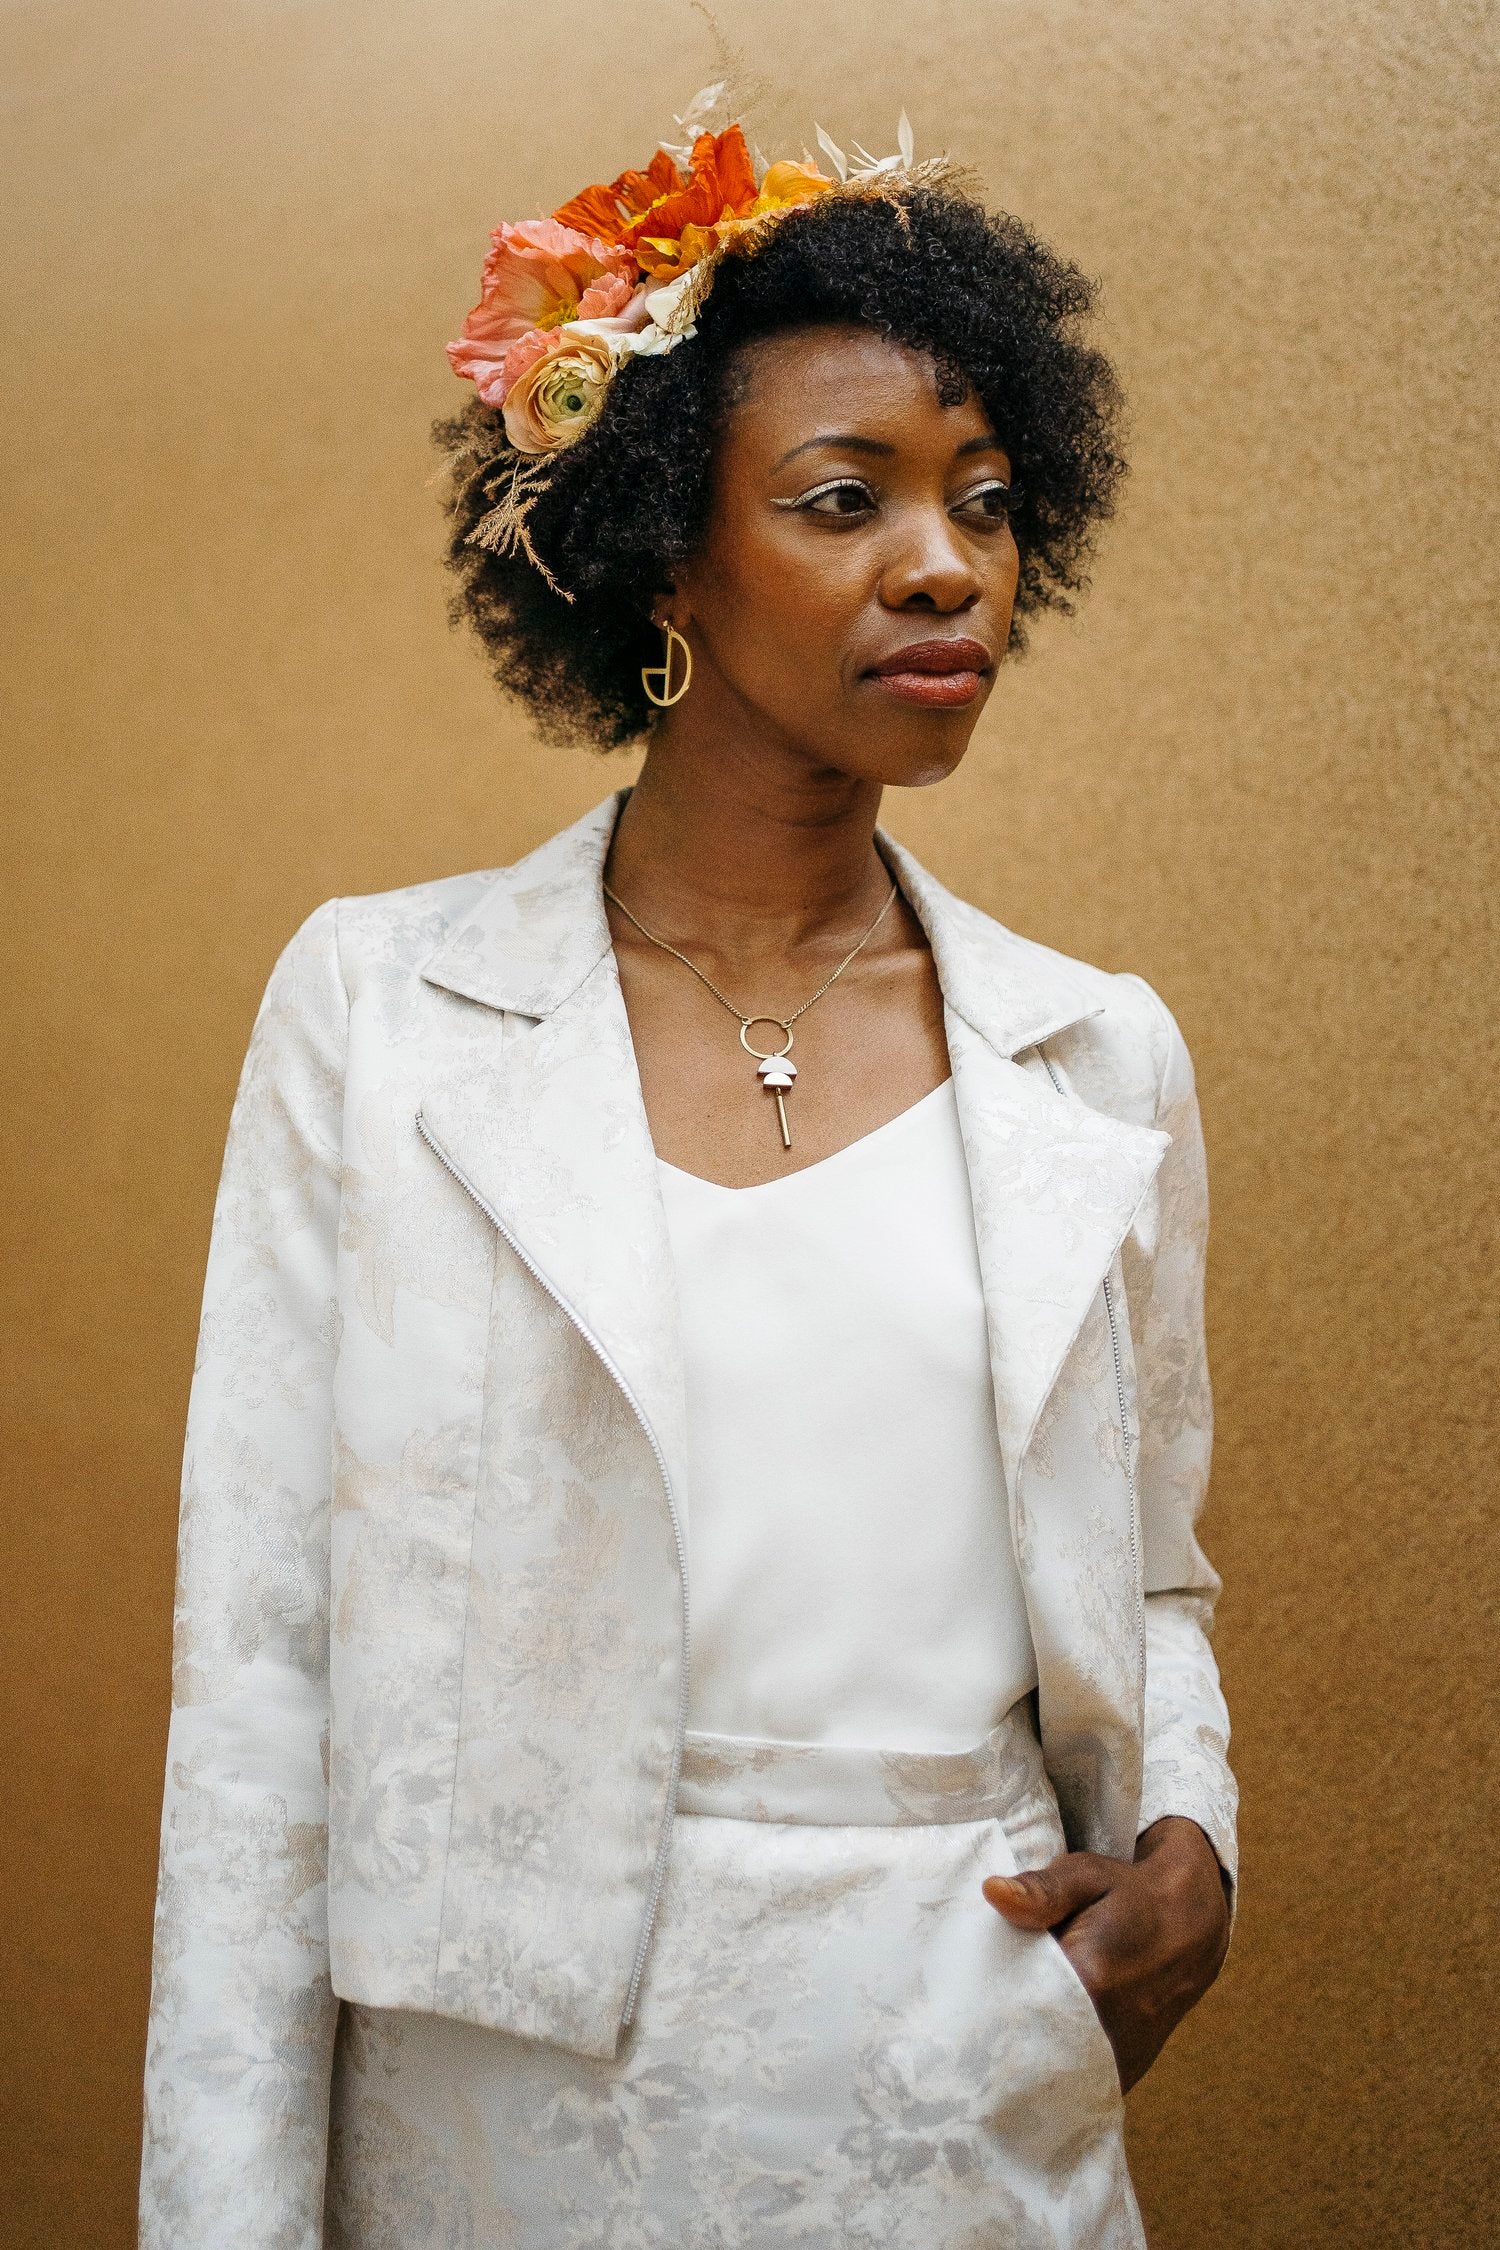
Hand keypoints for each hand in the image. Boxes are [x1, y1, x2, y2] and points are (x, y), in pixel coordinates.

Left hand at [981, 1816, 1230, 2092]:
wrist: (1188, 1927)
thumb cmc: (1128, 1895)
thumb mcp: (1086, 1876)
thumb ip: (1041, 1889)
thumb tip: (993, 1892)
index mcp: (1092, 1980)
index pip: (1016, 2009)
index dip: (981, 2009)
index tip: (955, 2008)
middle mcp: (1107, 2032)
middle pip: (1029, 2052)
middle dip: (995, 2042)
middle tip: (961, 2030)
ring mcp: (1119, 2061)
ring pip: (1051, 2077)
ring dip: (1021, 2062)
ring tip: (990, 2043)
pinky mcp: (1124, 2074)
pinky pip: (1074, 2086)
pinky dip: (1049, 2074)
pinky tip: (1025, 2055)